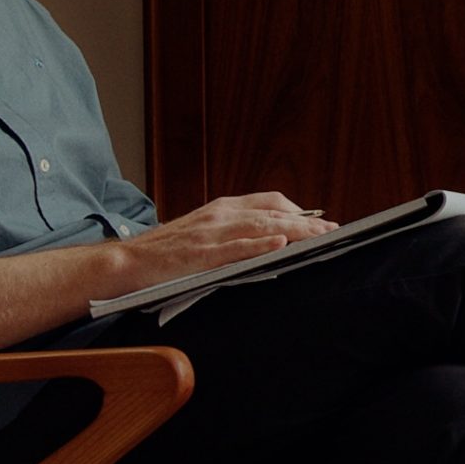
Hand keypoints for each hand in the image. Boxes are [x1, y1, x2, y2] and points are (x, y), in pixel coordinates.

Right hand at [118, 192, 338, 290]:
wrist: (129, 261)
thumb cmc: (165, 252)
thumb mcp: (202, 232)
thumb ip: (231, 231)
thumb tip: (267, 238)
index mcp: (221, 208)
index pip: (270, 201)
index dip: (299, 211)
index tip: (321, 223)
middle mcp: (220, 214)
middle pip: (273, 212)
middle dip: (308, 222)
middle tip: (335, 232)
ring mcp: (211, 234)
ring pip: (262, 227)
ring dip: (296, 231)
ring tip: (321, 237)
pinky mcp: (202, 254)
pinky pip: (236, 247)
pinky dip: (260, 245)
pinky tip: (280, 244)